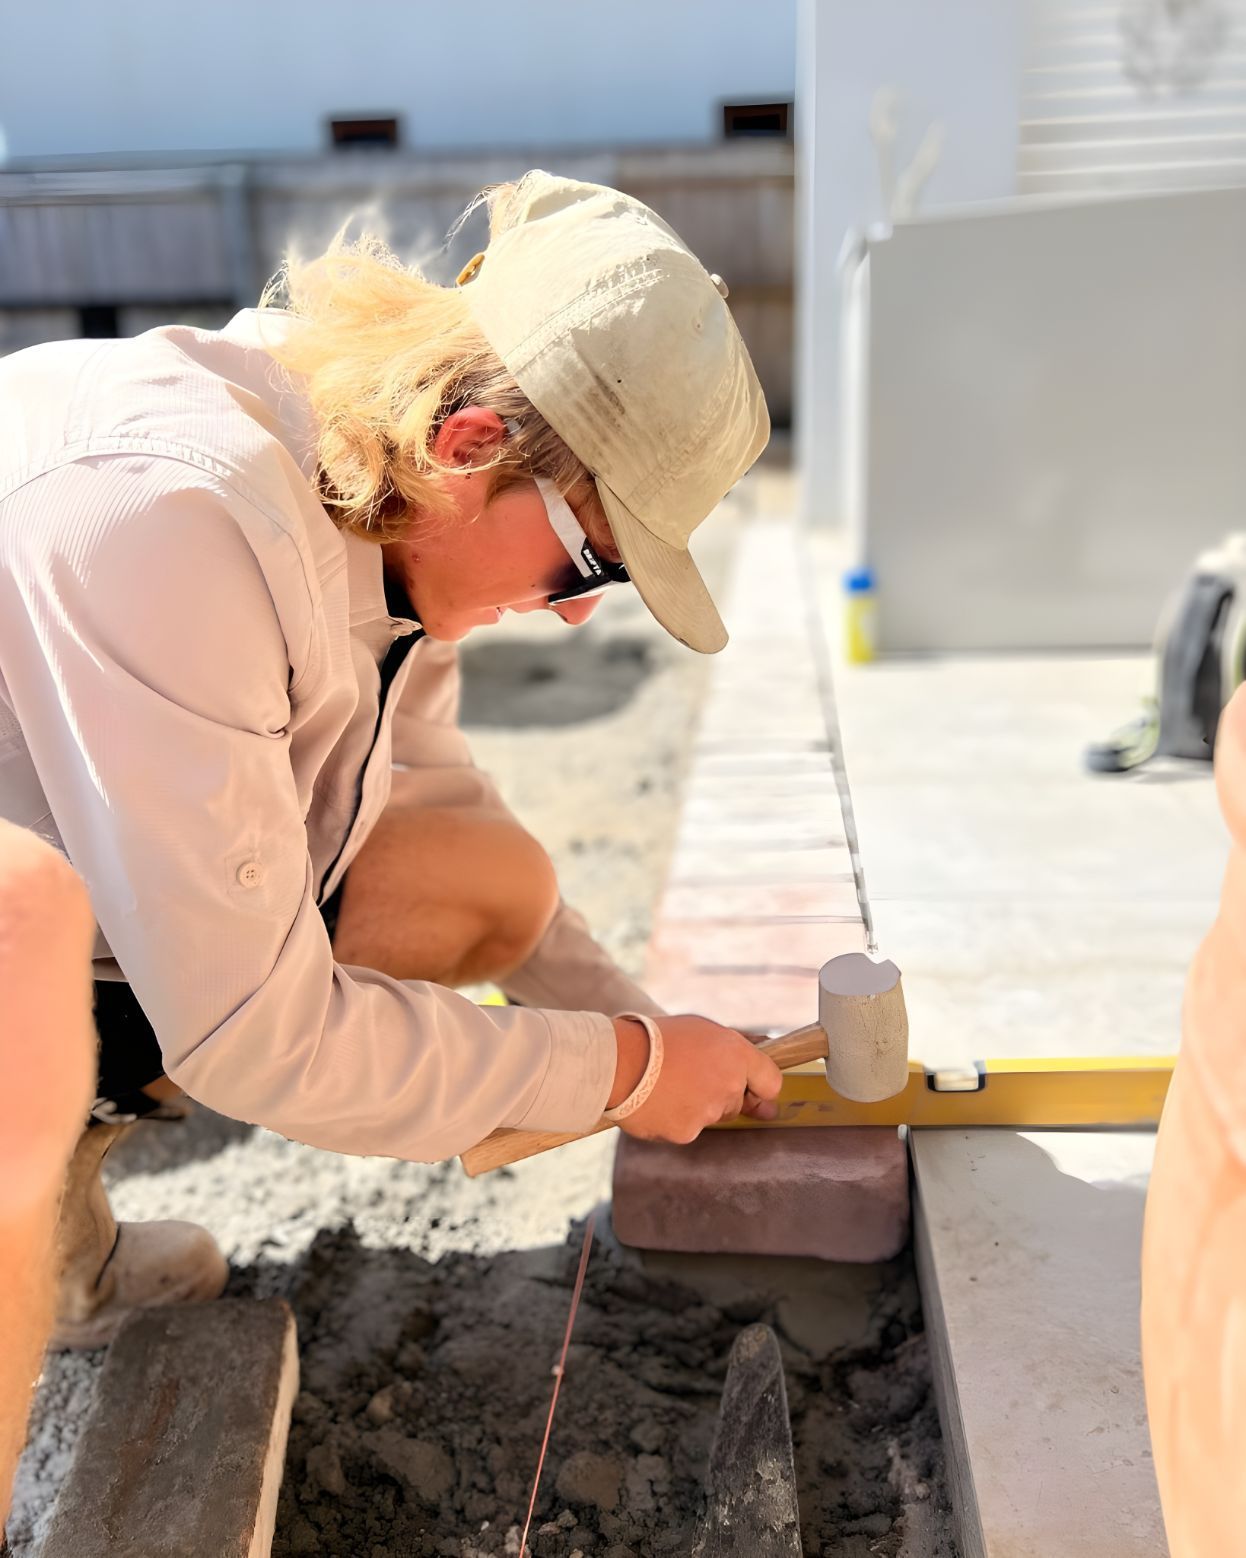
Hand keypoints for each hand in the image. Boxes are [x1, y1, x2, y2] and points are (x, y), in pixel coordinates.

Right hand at [608, 1014, 782, 1144]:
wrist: (616, 1061)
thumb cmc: (655, 1038)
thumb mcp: (699, 1029)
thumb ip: (732, 1048)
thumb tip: (762, 1054)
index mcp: (736, 1054)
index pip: (771, 1082)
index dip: (761, 1087)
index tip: (754, 1092)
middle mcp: (729, 1085)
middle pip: (736, 1103)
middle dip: (718, 1095)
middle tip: (686, 1077)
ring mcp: (709, 1112)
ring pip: (709, 1117)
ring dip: (693, 1107)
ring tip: (662, 1086)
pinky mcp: (688, 1133)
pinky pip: (686, 1130)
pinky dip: (673, 1120)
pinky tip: (654, 1102)